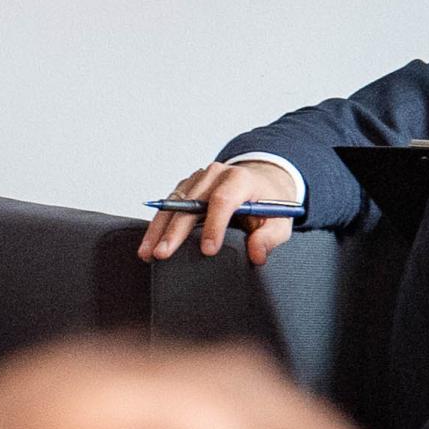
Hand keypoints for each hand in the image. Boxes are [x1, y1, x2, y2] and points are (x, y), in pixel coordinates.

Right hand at [138, 159, 299, 266]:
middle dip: (175, 231)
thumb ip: (270, 238)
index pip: (223, 199)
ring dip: (159, 229)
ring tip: (148, 252)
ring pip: (173, 204)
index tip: (208, 250)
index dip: (214, 225)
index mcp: (240, 179)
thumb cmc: (269, 202)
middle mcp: (216, 174)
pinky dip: (158, 225)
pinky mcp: (187, 186)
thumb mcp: (280, 221)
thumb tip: (256, 254)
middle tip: (163, 254)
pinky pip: (169, 205)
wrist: (261, 181)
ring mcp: (198, 179)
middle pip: (190, 202)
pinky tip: (149, 243)